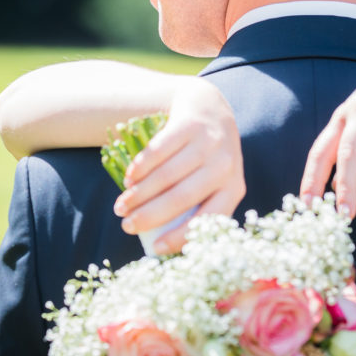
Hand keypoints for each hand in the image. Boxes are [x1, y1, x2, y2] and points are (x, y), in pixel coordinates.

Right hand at [114, 79, 244, 253]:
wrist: (207, 106)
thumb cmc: (205, 158)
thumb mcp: (211, 181)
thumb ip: (194, 205)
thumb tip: (160, 242)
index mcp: (234, 187)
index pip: (208, 219)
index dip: (181, 236)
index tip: (155, 248)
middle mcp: (225, 165)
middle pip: (181, 198)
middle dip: (149, 216)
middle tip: (126, 225)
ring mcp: (208, 142)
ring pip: (166, 176)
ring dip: (139, 194)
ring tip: (121, 206)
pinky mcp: (189, 123)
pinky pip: (159, 150)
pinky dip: (140, 168)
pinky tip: (129, 178)